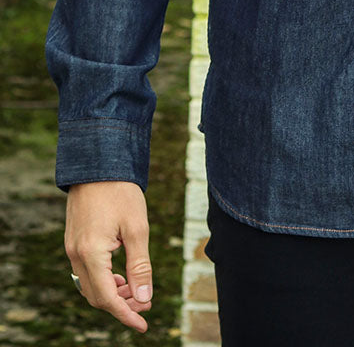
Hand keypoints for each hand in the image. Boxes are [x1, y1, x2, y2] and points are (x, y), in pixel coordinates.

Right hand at [65, 181, 152, 332]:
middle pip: (97, 296)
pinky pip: (86, 272)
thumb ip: (140, 266)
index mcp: (91, 253)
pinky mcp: (74, 241)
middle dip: (122, 305)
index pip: (107, 298)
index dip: (126, 315)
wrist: (98, 163)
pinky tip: (122, 277)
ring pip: (90, 286)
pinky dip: (104, 280)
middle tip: (146, 304)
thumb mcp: (137, 228)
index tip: (144, 325)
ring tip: (137, 291)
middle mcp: (76, 254)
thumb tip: (144, 298)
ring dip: (113, 293)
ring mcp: (72, 248)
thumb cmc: (121, 192)